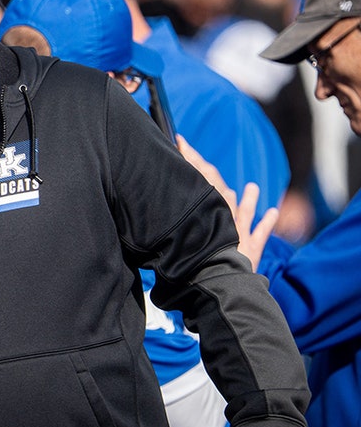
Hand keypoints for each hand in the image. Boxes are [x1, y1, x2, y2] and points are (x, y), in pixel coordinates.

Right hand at [177, 136, 277, 271]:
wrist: (221, 284)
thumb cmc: (195, 267)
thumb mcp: (179, 240)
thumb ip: (167, 226)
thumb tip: (154, 210)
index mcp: (208, 212)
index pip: (200, 176)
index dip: (190, 157)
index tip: (179, 141)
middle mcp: (225, 216)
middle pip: (217, 185)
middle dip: (203, 167)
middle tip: (191, 152)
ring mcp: (241, 231)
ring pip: (243, 207)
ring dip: (247, 197)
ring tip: (251, 187)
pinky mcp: (252, 247)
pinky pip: (261, 231)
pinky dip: (267, 222)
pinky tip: (273, 212)